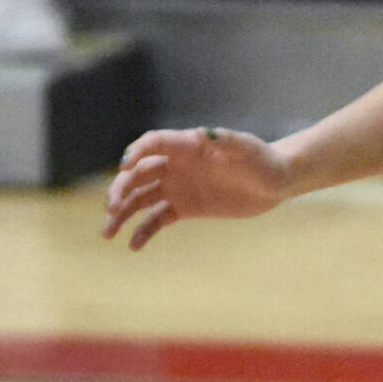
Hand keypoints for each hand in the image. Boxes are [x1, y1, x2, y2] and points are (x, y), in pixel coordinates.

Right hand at [104, 126, 292, 249]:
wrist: (275, 183)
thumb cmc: (262, 160)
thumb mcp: (246, 149)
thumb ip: (225, 141)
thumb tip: (201, 136)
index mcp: (185, 146)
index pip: (152, 145)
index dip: (136, 153)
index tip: (125, 168)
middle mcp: (175, 165)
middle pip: (138, 174)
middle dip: (121, 189)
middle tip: (112, 207)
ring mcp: (177, 187)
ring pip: (140, 199)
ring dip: (121, 213)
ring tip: (107, 232)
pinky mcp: (184, 208)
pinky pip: (157, 219)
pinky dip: (144, 231)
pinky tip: (133, 246)